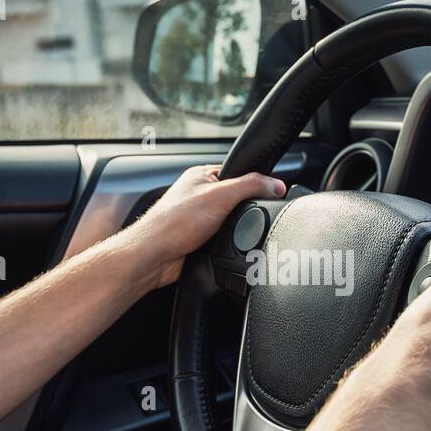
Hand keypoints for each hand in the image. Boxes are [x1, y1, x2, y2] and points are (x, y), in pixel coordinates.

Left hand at [125, 165, 285, 286]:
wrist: (154, 257)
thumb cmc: (173, 223)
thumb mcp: (220, 196)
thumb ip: (250, 186)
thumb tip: (276, 184)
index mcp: (201, 176)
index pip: (239, 173)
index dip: (255, 183)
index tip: (270, 193)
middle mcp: (199, 195)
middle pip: (237, 199)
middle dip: (244, 210)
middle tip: (245, 217)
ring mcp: (199, 217)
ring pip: (231, 221)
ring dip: (234, 230)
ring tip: (230, 233)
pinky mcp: (200, 238)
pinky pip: (224, 238)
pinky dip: (228, 244)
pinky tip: (224, 245)